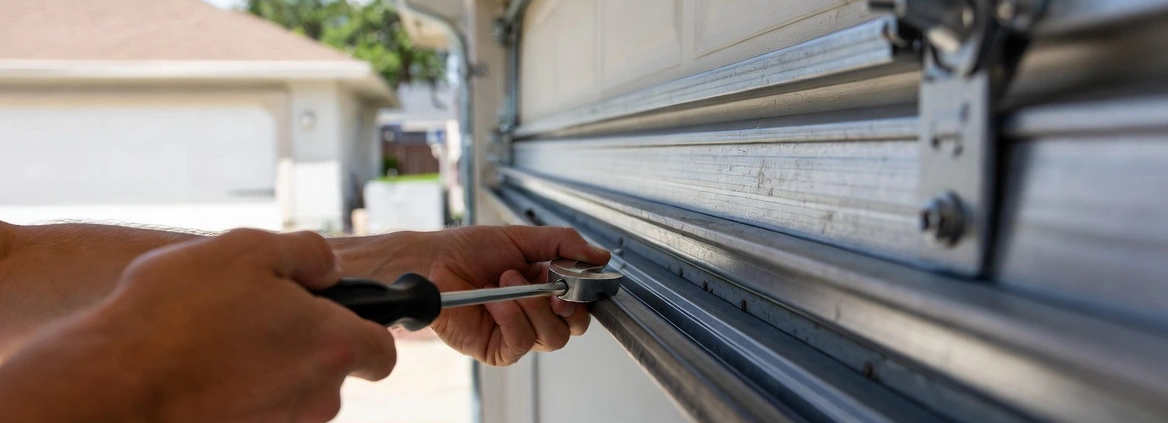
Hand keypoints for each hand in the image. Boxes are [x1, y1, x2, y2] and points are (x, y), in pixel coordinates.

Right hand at [0, 229, 395, 422]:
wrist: (113, 384)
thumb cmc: (180, 312)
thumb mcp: (248, 249)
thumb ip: (308, 253)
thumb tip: (328, 267)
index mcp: (333, 346)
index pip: (382, 351)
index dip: (367, 328)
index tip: (338, 313)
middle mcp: (317, 397)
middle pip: (331, 371)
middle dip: (303, 343)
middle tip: (253, 313)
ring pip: (291, 392)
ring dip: (266, 366)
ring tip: (214, 339)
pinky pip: (254, 410)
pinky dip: (235, 392)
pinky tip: (197, 369)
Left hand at [341, 226, 609, 365]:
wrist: (432, 262)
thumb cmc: (467, 250)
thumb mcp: (523, 238)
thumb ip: (564, 244)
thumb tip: (599, 256)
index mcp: (545, 288)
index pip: (581, 304)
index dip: (585, 295)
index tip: (581, 278)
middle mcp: (534, 313)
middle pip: (574, 327)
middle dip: (567, 305)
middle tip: (552, 284)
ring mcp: (517, 333)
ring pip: (552, 338)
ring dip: (533, 305)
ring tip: (509, 280)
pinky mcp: (498, 349)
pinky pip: (521, 342)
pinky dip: (513, 318)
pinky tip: (498, 300)